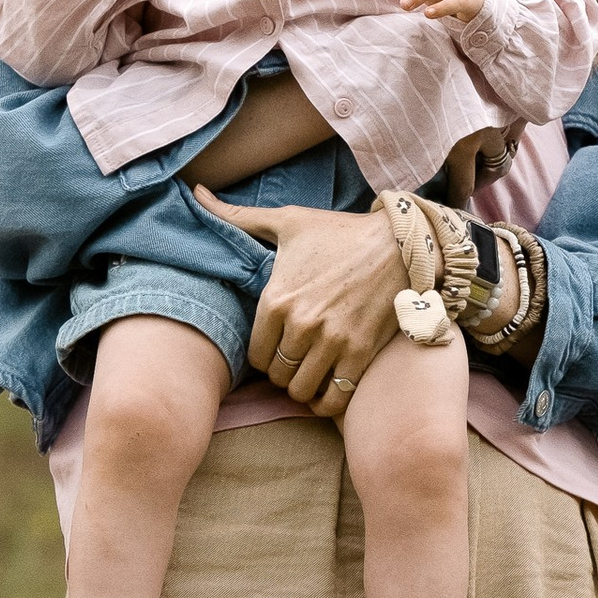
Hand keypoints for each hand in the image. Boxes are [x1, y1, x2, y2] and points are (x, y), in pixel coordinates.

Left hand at [190, 187, 405, 415]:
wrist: (400, 243)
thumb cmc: (340, 232)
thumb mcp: (287, 221)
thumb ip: (237, 217)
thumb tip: (197, 194)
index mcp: (276, 299)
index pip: (254, 355)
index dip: (263, 357)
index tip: (276, 350)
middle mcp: (301, 324)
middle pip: (277, 376)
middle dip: (283, 373)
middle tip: (295, 364)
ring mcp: (332, 341)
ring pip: (302, 390)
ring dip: (303, 389)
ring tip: (310, 377)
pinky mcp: (361, 352)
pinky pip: (334, 399)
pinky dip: (328, 403)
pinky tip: (329, 392)